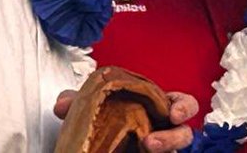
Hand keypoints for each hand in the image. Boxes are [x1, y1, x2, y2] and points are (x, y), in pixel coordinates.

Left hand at [54, 87, 198, 150]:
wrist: (98, 143)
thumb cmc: (109, 116)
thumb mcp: (96, 103)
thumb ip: (82, 99)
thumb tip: (63, 104)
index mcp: (157, 107)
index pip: (182, 104)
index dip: (184, 107)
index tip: (174, 114)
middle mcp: (163, 129)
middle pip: (183, 134)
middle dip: (173, 138)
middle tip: (151, 142)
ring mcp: (158, 148)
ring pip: (174, 151)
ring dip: (164, 149)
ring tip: (146, 148)